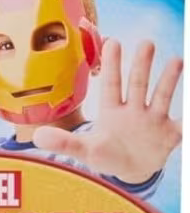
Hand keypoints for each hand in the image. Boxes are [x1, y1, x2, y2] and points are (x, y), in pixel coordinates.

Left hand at [32, 39, 182, 186]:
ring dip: (169, 80)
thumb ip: (64, 142)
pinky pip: (183, 125)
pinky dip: (188, 117)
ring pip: (161, 97)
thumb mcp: (84, 150)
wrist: (129, 170)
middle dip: (141, 65)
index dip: (112, 65)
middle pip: (137, 84)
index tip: (113, 41)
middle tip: (146, 42)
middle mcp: (133, 111)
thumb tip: (37, 137)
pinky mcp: (169, 135)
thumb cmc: (104, 155)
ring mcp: (153, 121)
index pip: (111, 84)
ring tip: (177, 60)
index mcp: (111, 111)